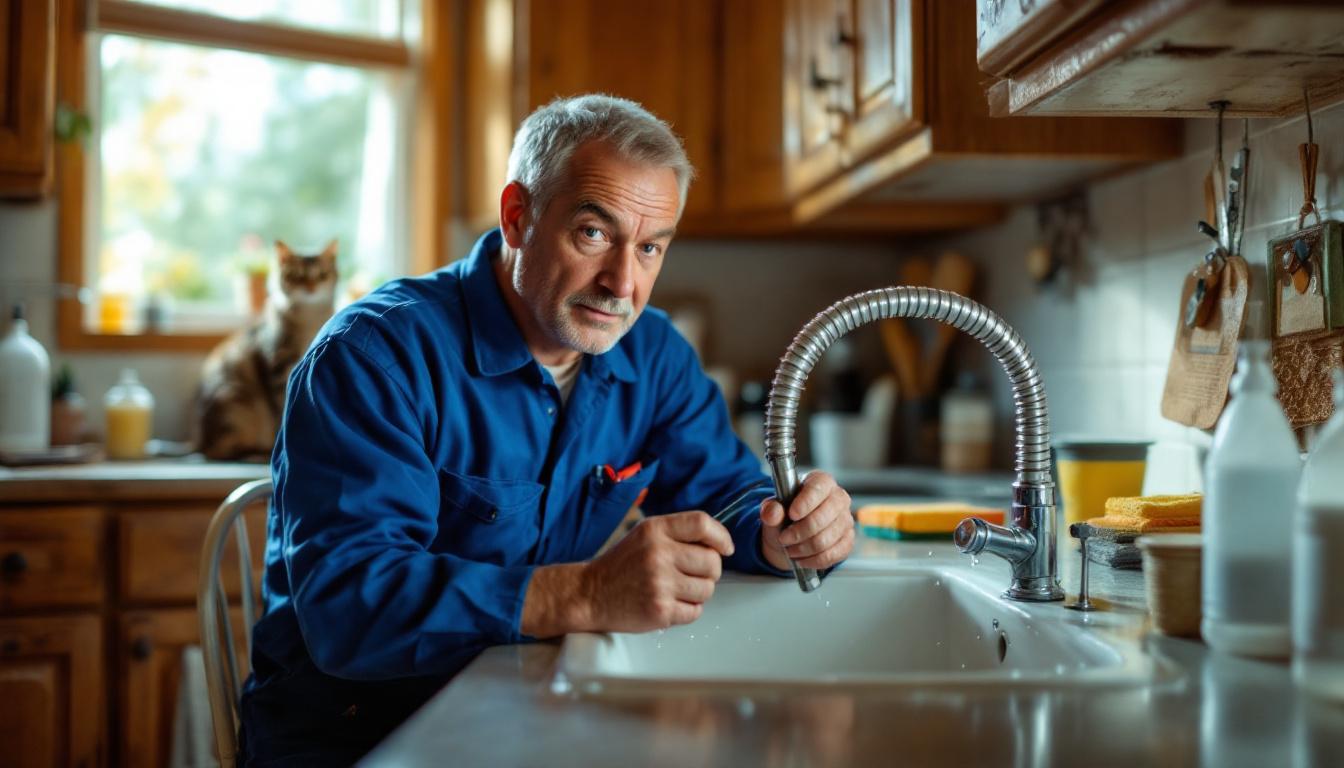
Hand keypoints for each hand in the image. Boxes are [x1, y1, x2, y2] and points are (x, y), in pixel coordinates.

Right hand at [524, 511, 734, 635]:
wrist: (589, 594)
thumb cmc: (621, 565)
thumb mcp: (645, 535)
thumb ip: (677, 533)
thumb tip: (718, 544)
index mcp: (655, 530)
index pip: (702, 524)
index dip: (721, 537)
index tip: (725, 548)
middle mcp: (658, 554)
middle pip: (712, 562)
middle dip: (709, 571)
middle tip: (692, 575)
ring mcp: (660, 584)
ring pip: (707, 589)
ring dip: (698, 592)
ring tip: (676, 590)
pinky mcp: (660, 610)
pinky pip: (695, 611)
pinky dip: (687, 610)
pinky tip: (669, 603)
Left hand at [759, 471, 853, 571]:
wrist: (792, 534)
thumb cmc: (786, 516)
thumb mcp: (773, 510)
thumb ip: (771, 509)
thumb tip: (773, 512)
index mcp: (821, 482)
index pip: (818, 488)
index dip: (805, 503)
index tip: (791, 515)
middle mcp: (838, 498)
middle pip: (823, 518)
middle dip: (799, 533)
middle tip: (783, 539)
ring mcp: (846, 519)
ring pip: (826, 539)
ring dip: (803, 549)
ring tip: (790, 549)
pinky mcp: (848, 540)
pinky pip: (833, 554)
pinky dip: (813, 560)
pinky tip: (802, 559)